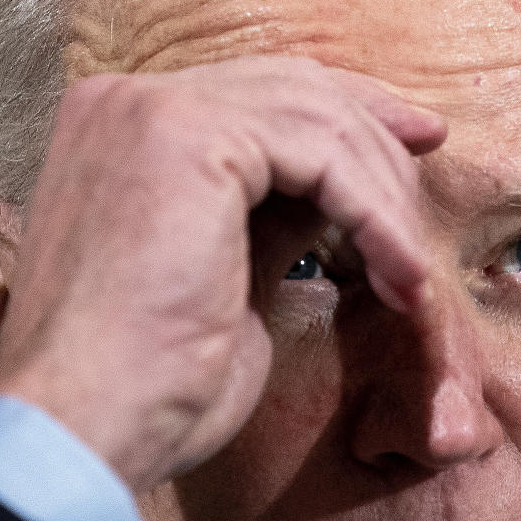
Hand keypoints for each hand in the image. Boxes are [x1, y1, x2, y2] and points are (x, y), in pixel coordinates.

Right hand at [0, 56, 445, 491]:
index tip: (410, 150)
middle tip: (433, 173)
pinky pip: (322, 156)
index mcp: (124, 131)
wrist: (87, 429)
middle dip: (378, 139)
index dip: (346, 118)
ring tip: (416, 274)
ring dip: (384, 200)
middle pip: (295, 91)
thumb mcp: (227, 281)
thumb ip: (272, 223)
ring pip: (318, 122)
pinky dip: (375, 217)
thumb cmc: (151, 385)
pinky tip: (401, 275)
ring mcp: (153, 112)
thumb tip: (331, 198)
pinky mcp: (189, 138)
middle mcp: (129, 102)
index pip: (260, 97)